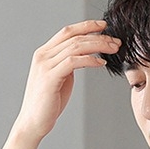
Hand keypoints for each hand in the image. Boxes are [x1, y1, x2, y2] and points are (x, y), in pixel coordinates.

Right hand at [14, 21, 120, 140]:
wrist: (33, 122)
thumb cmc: (48, 103)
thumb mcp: (60, 78)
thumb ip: (68, 65)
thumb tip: (85, 57)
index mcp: (45, 53)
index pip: (67, 32)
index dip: (86, 26)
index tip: (104, 26)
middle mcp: (43, 55)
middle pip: (74, 37)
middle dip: (97, 36)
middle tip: (116, 41)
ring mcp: (45, 65)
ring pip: (75, 47)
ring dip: (98, 46)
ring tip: (113, 49)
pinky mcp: (50, 78)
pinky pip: (73, 62)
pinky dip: (89, 60)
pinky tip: (101, 63)